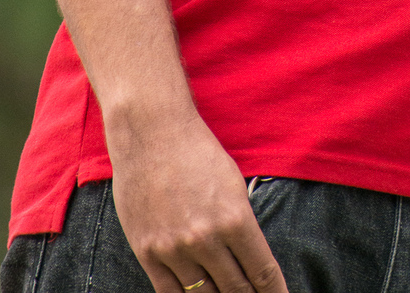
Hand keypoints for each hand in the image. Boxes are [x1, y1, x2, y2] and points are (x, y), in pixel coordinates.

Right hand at [109, 107, 286, 292]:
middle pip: (235, 289)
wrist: (152, 133)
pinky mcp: (148, 252)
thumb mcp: (234, 185)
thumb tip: (249, 259)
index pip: (262, 272)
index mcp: (235, 219)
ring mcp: (174, 249)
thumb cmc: (198, 152)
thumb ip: (241, 224)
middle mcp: (206, 239)